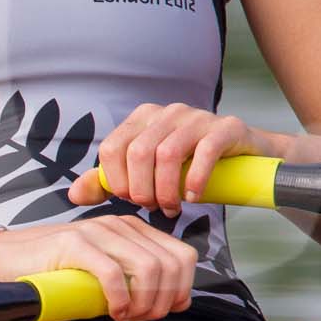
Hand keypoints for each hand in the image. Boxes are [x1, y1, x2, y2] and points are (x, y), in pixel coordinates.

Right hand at [0, 216, 197, 320]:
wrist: (4, 260)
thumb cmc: (56, 273)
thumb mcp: (106, 273)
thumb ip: (139, 280)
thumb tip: (179, 301)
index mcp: (132, 229)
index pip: (184, 255)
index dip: (183, 288)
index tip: (164, 311)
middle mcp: (119, 224)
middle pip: (171, 264)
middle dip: (165, 300)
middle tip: (143, 319)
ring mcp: (97, 231)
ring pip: (149, 268)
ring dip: (145, 302)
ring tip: (128, 317)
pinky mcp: (74, 244)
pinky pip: (114, 274)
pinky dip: (121, 301)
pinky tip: (114, 313)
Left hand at [68, 103, 284, 217]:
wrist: (246, 161)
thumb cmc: (190, 168)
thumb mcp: (147, 174)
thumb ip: (110, 182)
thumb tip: (74, 194)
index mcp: (143, 118)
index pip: (112, 148)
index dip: (116, 182)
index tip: (131, 202)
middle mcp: (167, 112)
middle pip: (138, 152)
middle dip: (141, 189)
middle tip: (153, 208)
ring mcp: (197, 116)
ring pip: (167, 153)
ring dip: (166, 189)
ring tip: (172, 208)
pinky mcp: (225, 127)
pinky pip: (204, 151)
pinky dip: (194, 179)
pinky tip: (193, 197)